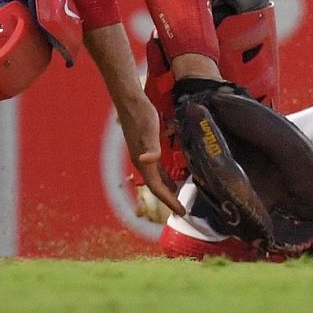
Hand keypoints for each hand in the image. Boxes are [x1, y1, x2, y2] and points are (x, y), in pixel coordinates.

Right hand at [113, 90, 183, 217]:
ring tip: (179, 196)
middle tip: (182, 209)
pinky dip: (165, 176)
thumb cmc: (142, 115)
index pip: (157, 188)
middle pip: (156, 186)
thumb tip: (148, 160)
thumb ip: (151, 146)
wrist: (130, 101)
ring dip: (167, 188)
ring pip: (156, 178)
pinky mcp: (145, 147)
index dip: (169, 200)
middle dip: (169, 199)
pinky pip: (156, 168)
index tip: (181, 211)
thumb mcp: (150, 130)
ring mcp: (143, 155)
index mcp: (144, 161)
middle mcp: (142, 161)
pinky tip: (172, 175)